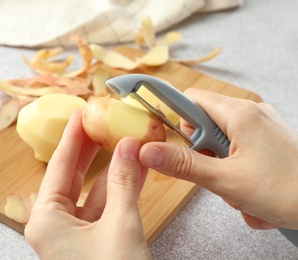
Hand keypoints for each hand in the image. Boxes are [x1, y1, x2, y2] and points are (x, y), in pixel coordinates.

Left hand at [25, 111, 151, 259]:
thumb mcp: (120, 225)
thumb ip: (123, 183)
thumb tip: (128, 146)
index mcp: (46, 220)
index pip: (60, 166)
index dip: (72, 137)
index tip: (80, 113)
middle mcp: (54, 225)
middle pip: (73, 176)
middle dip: (90, 149)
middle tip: (99, 123)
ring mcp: (73, 234)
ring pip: (94, 193)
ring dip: (114, 170)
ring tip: (126, 142)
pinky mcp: (92, 242)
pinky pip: (105, 208)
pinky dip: (121, 191)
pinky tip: (135, 170)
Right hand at [139, 89, 297, 229]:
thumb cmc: (289, 191)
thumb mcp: (227, 181)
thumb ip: (184, 164)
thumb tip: (149, 151)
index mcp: (239, 114)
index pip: (190, 100)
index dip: (172, 115)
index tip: (159, 132)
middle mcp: (250, 114)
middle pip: (203, 122)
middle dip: (201, 152)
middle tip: (214, 173)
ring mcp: (261, 127)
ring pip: (220, 141)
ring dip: (219, 166)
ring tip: (236, 188)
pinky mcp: (267, 141)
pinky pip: (237, 149)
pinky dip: (234, 170)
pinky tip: (248, 189)